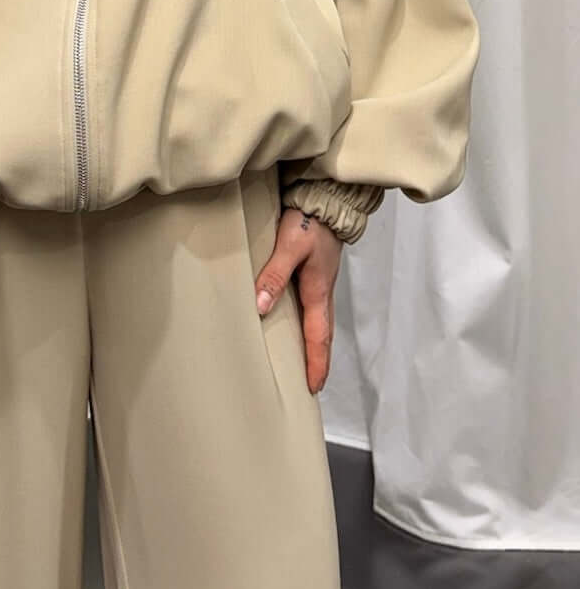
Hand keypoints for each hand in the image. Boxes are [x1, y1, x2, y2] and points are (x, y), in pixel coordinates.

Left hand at [252, 207, 343, 393]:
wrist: (327, 200)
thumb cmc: (309, 222)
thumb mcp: (290, 247)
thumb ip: (274, 275)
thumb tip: (261, 307)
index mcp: (318, 292)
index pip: (318, 337)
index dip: (316, 363)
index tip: (313, 387)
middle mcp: (323, 292)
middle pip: (322, 334)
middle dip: (318, 360)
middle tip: (312, 384)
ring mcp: (321, 283)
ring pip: (319, 321)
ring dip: (314, 343)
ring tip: (305, 361)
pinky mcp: (315, 273)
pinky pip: (313, 306)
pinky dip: (309, 323)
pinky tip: (295, 322)